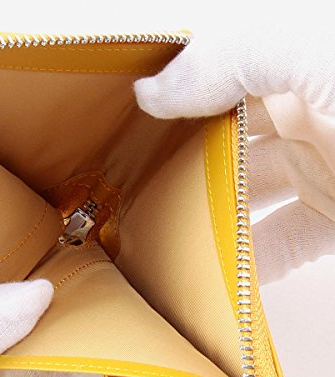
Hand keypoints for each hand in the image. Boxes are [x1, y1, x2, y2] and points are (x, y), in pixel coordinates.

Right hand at [134, 25, 334, 283]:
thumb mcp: (325, 46)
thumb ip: (234, 53)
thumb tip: (153, 90)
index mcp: (299, 57)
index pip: (213, 70)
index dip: (168, 90)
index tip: (122, 123)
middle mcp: (308, 109)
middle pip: (221, 139)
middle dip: (177, 161)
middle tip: (130, 185)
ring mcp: (324, 166)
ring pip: (245, 196)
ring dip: (206, 216)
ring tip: (159, 233)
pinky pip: (281, 243)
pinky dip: (249, 260)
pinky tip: (217, 269)